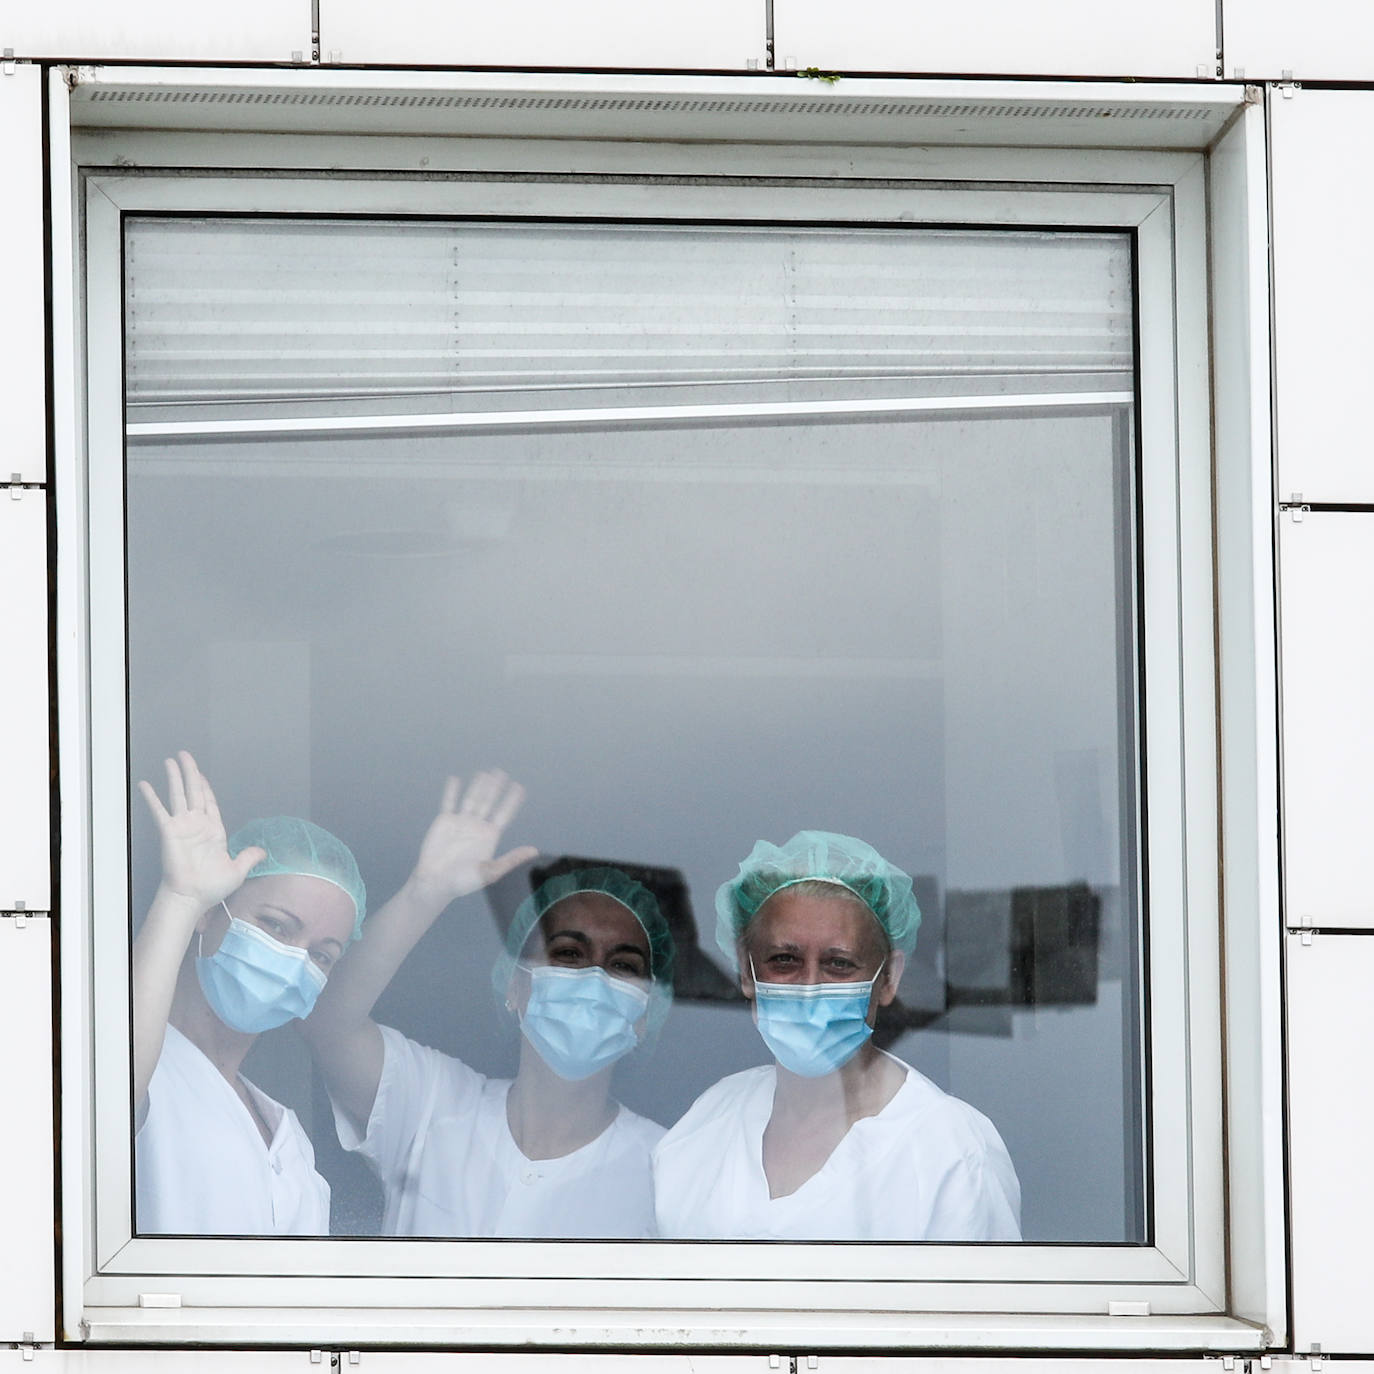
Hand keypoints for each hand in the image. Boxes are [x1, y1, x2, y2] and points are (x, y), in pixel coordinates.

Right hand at [137, 751, 264, 912]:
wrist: (192, 897)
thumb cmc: (211, 887)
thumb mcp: (238, 870)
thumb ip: (249, 857)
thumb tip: (263, 852)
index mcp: (214, 831)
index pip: (209, 802)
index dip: (206, 787)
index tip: (200, 775)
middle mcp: (197, 825)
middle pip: (194, 791)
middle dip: (191, 772)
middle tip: (185, 755)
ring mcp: (183, 826)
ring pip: (179, 795)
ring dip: (175, 777)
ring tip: (171, 760)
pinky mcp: (170, 831)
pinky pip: (160, 811)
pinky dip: (152, 797)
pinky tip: (146, 784)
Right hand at [406, 770, 537, 910]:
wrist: (435, 883)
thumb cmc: (463, 882)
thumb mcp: (490, 871)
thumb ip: (511, 859)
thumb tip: (535, 851)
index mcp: (489, 836)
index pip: (504, 814)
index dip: (512, 801)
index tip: (520, 787)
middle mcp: (477, 827)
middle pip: (488, 802)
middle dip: (495, 788)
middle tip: (501, 772)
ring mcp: (461, 823)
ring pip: (471, 799)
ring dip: (478, 786)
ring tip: (484, 773)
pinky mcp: (445, 822)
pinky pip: (449, 803)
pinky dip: (451, 791)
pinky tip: (455, 779)